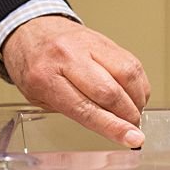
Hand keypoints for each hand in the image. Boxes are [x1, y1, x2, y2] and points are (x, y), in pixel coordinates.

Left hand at [1, 16, 150, 146]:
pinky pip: (131, 63)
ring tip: (134, 111)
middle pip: (110, 92)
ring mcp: (88, 44)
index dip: (113, 127)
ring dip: (137, 99)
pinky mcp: (105, 39)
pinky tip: (133, 95)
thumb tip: (116, 129)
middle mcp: (67, 56)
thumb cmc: (34, 68)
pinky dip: (138, 84)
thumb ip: (77, 113)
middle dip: (128, 116)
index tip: (132, 139)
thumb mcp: (42, 99)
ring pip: (127, 74)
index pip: (86, 109)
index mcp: (45, 77)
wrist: (31, 29)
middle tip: (132, 129)